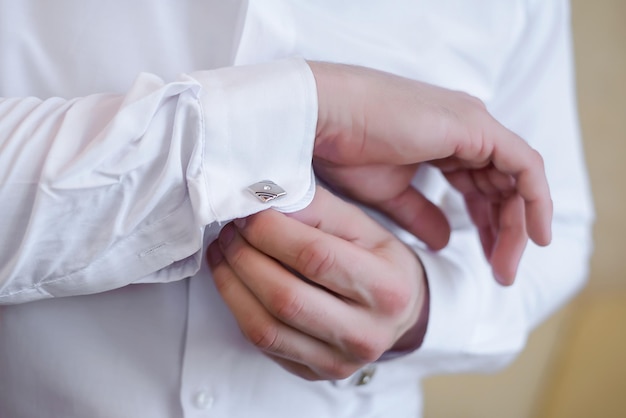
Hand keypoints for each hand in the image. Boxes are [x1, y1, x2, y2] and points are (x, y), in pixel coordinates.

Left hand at [207, 187, 427, 380]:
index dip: (271, 233)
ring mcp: (339, 361)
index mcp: (387, 288)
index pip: (316, 258)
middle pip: (285, 297)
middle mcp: (366, 333)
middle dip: (245, 258)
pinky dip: (239, 309)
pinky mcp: (315, 373)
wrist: (402, 313)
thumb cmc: (379, 262)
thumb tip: (266, 202)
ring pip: (266, 329)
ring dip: (232, 286)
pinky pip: (263, 344)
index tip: (248, 214)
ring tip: (223, 254)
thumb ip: (318, 209)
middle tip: (230, 232)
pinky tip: (233, 282)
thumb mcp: (363, 225)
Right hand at [309, 62, 551, 283]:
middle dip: (505, 231)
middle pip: (502, 185)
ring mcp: (472, 124)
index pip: (480, 184)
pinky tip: (535, 236)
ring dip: (518, 226)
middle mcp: (466, 129)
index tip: (486, 259)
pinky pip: (525, 167)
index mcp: (445, 140)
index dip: (486, 223)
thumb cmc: (345, 150)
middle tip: (501, 274)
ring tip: (506, 267)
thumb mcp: (389, 193)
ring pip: (517, 180)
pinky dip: (536, 200)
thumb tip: (444, 242)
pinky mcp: (475, 127)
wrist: (324, 118)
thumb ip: (421, 215)